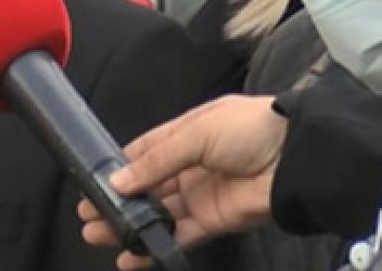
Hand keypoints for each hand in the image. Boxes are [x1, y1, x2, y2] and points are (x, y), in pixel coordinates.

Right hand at [77, 95, 286, 268]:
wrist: (297, 156)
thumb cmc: (248, 129)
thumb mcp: (195, 133)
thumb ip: (156, 161)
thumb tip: (118, 181)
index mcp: (184, 135)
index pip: (142, 152)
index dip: (117, 167)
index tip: (91, 182)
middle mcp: (189, 165)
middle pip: (145, 187)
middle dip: (116, 201)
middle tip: (88, 215)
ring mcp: (200, 194)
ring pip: (156, 214)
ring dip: (128, 225)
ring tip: (98, 235)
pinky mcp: (213, 220)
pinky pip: (178, 235)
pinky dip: (155, 246)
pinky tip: (131, 255)